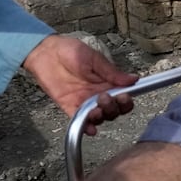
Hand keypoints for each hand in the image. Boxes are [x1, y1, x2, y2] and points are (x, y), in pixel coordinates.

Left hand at [21, 34, 138, 133]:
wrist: (46, 53)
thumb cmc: (70, 51)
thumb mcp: (94, 59)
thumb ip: (111, 72)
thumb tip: (133, 79)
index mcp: (107, 83)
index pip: (123, 97)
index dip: (126, 101)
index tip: (124, 96)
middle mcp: (97, 95)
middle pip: (113, 111)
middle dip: (113, 109)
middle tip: (106, 98)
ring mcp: (84, 102)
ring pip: (99, 117)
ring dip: (101, 117)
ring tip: (97, 109)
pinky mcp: (69, 107)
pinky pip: (80, 121)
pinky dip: (87, 127)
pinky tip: (91, 129)